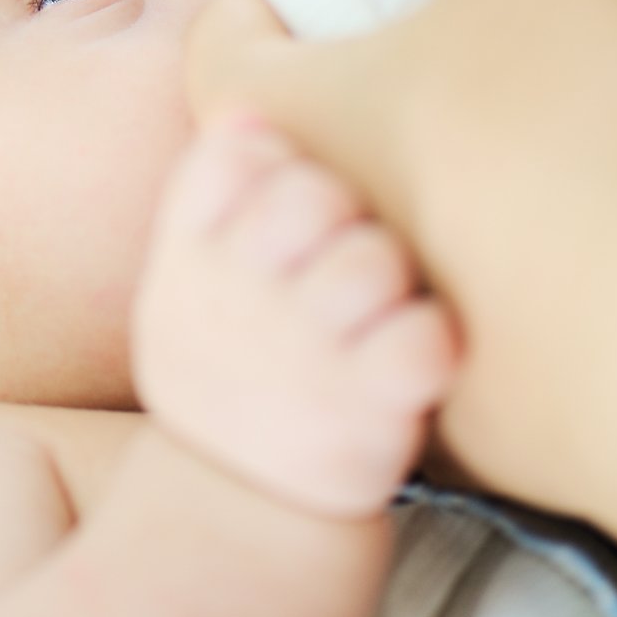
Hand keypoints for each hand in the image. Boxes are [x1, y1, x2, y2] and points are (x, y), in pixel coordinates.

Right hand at [132, 117, 454, 517]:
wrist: (239, 505)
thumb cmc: (230, 363)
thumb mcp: (186, 280)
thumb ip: (211, 192)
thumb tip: (246, 111)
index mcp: (187, 263)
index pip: (236, 156)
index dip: (276, 163)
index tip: (283, 209)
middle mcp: (236, 305)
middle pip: (312, 193)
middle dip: (340, 210)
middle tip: (339, 255)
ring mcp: (304, 361)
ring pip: (375, 258)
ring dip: (389, 276)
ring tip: (373, 310)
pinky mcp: (371, 415)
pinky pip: (427, 337)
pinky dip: (431, 340)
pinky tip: (409, 357)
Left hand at [186, 0, 616, 501]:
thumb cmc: (568, 120)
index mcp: (287, 115)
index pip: (217, 46)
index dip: (250, 2)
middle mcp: (312, 231)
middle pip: (286, 145)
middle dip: (329, 97)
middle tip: (403, 59)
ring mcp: (383, 321)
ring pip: (366, 237)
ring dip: (405, 192)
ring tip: (488, 150)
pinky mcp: (466, 401)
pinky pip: (450, 314)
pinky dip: (481, 274)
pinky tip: (553, 248)